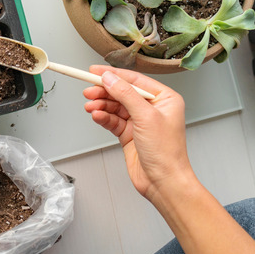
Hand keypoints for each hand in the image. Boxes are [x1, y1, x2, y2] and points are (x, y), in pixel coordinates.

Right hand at [83, 66, 193, 201]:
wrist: (163, 182)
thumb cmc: (166, 153)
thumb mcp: (145, 117)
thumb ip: (126, 94)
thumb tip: (109, 78)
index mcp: (164, 99)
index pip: (135, 80)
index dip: (114, 74)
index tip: (94, 71)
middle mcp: (152, 108)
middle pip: (122, 92)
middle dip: (104, 92)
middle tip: (88, 91)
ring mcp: (140, 121)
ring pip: (115, 106)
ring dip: (101, 105)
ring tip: (90, 106)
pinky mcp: (129, 134)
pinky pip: (112, 120)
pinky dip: (103, 117)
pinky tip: (96, 116)